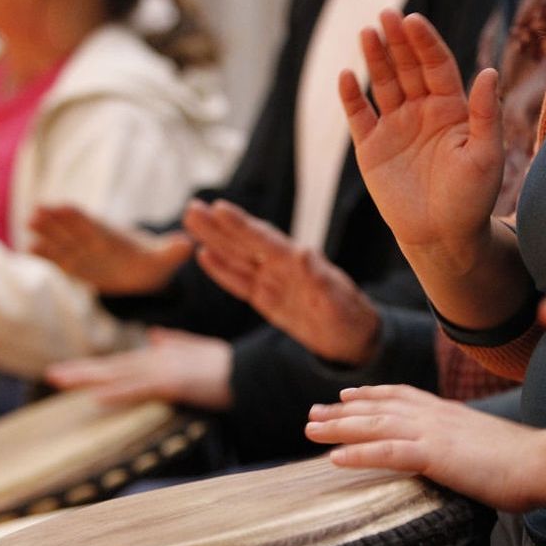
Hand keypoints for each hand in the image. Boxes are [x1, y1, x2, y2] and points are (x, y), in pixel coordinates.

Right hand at [30, 205, 194, 294]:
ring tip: (28, 226)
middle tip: (36, 211)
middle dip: (56, 221)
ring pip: (63, 242)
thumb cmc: (155, 262)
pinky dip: (47, 255)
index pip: (95, 224)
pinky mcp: (77, 266)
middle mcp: (95, 241)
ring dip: (46, 235)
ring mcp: (84, 252)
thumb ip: (173, 251)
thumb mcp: (166, 258)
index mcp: (115, 237)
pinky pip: (60, 260)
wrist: (146, 273)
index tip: (64, 207)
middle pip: (73, 229)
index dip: (80, 217)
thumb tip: (188, 244)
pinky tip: (29, 248)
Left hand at [45, 327, 232, 410]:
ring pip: (119, 375)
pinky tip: (97, 397)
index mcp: (161, 356)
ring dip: (89, 378)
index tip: (69, 371)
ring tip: (60, 380)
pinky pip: (141, 389)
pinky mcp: (175, 383)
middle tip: (51, 374)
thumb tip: (156, 336)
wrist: (251, 371)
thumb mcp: (198, 352)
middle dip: (82, 371)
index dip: (95, 367)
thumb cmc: (228, 366)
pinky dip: (118, 392)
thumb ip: (176, 343)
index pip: (122, 363)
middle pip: (113, 367)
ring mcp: (165, 370)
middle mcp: (158, 360)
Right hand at [183, 199, 380, 365]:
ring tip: (191, 220)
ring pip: (237, 258)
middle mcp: (282, 267)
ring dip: (214, 240)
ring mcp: (273, 282)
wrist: (353, 339)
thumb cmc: (350, 317)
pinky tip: (204, 255)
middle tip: (192, 206)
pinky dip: (222, 270)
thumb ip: (320, 278)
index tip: (220, 208)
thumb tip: (303, 252)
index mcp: (299, 263)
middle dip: (218, 226)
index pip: (265, 241)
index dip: (242, 226)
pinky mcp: (267, 299)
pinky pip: (240, 282)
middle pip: (245, 243)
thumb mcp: (339, 301)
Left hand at [305, 385, 544, 511]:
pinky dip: (359, 454)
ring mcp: (434, 433)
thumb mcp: (488, 446)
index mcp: (449, 413)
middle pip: (379, 408)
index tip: (346, 394)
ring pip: (375, 426)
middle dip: (342, 411)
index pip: (401, 396)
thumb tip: (462, 455)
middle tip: (312, 413)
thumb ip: (468, 446)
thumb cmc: (525, 461)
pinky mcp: (436, 455)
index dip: (371, 394)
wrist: (544, 461)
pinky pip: (388, 452)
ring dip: (339, 428)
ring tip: (310, 430)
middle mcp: (436, 416)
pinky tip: (334, 459)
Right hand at [340, 10, 502, 272]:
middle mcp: (421, 111)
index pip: (436, 65)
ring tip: (367, 33)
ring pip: (383, 84)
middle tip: (386, 16)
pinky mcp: (371, 148)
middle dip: (398, 41)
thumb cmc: (471, 199)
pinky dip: (352, 96)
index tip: (414, 21)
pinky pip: (359, 116)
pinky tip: (347, 76)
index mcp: (451, 108)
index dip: (425, 43)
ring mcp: (395, 127)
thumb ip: (485, 114)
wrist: (442, 237)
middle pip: (408, 67)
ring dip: (375, 59)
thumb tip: (489, 71)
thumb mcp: (485, 155)